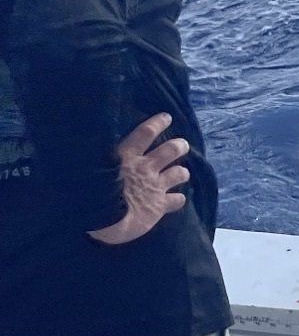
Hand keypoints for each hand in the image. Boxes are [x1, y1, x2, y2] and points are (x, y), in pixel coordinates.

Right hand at [87, 113, 189, 245]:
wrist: (103, 218)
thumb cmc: (90, 191)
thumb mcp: (90, 168)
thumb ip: (97, 158)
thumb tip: (79, 146)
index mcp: (126, 156)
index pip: (145, 133)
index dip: (158, 123)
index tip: (167, 117)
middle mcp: (145, 167)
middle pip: (170, 150)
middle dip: (179, 146)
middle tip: (182, 145)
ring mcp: (155, 186)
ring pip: (178, 173)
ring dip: (182, 172)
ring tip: (183, 173)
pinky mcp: (160, 205)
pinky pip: (176, 200)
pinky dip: (178, 199)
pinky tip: (178, 200)